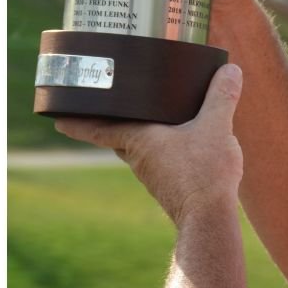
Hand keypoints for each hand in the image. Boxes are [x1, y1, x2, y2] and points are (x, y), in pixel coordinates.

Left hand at [55, 64, 244, 225]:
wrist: (209, 218)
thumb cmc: (203, 172)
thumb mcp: (216, 127)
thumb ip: (222, 97)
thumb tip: (230, 70)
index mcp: (138, 140)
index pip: (96, 129)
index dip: (76, 122)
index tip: (56, 118)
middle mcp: (138, 158)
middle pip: (115, 139)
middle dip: (109, 125)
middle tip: (105, 110)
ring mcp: (152, 175)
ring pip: (137, 151)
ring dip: (138, 139)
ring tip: (148, 123)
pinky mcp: (168, 187)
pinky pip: (158, 163)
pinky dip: (161, 152)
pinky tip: (179, 147)